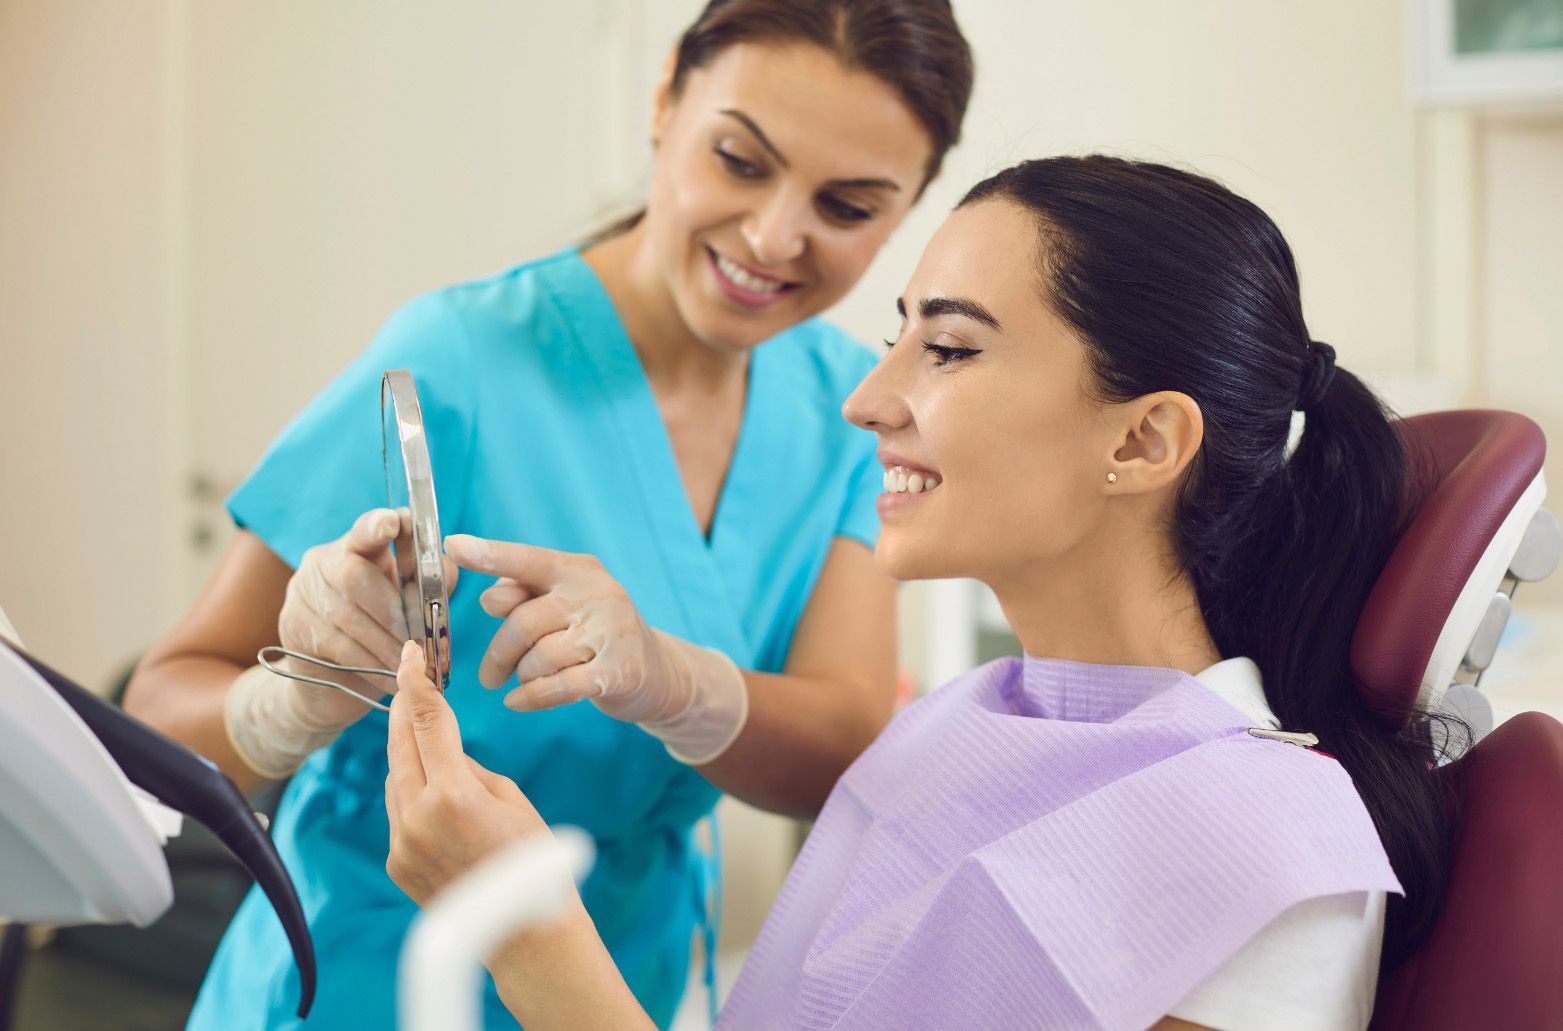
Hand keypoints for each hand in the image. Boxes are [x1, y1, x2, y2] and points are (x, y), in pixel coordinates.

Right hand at [279, 508, 455, 725]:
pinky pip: (337, 645)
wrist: (330, 680)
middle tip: (419, 640)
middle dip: (393, 611)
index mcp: (357, 546)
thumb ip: (428, 583)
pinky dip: (371, 663)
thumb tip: (445, 570)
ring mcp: (303, 592)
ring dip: (386, 644)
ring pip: (347, 616)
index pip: (365, 529)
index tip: (394, 523)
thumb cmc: (379, 632)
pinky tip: (391, 677)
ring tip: (413, 664)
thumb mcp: (407, 603)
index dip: (378, 525)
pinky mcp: (293, 625)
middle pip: (355, 576)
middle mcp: (324, 561)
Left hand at [385, 640, 549, 907]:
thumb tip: (443, 753)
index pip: (425, 722)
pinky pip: (398, 812)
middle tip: (409, 680)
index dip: (415, 683)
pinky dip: (412, 794)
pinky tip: (438, 797)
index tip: (409, 656)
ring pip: (395, 779)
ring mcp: (402, 843)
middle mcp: (418, 817)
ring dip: (408, 754)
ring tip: (433, 742)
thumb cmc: (535, 863)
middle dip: (404, 710)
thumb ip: (468, 769)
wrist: (525, 935)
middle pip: (399, 744)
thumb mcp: (511, 799)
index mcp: (453, 794)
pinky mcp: (397, 863)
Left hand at [444, 534, 748, 763]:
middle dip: (498, 653)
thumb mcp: (562, 606)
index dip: (490, 554)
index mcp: (577, 570)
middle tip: (487, 675)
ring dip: (522, 676)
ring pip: (540, 657)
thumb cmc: (595, 635)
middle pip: (524, 621)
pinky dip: (531, 697)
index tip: (453, 546)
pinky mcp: (619, 671)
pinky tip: (518, 702)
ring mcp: (612, 632)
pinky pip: (559, 686)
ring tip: (522, 682)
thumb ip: (524, 597)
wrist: (658, 672)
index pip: (528, 559)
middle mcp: (598, 593)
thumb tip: (489, 599)